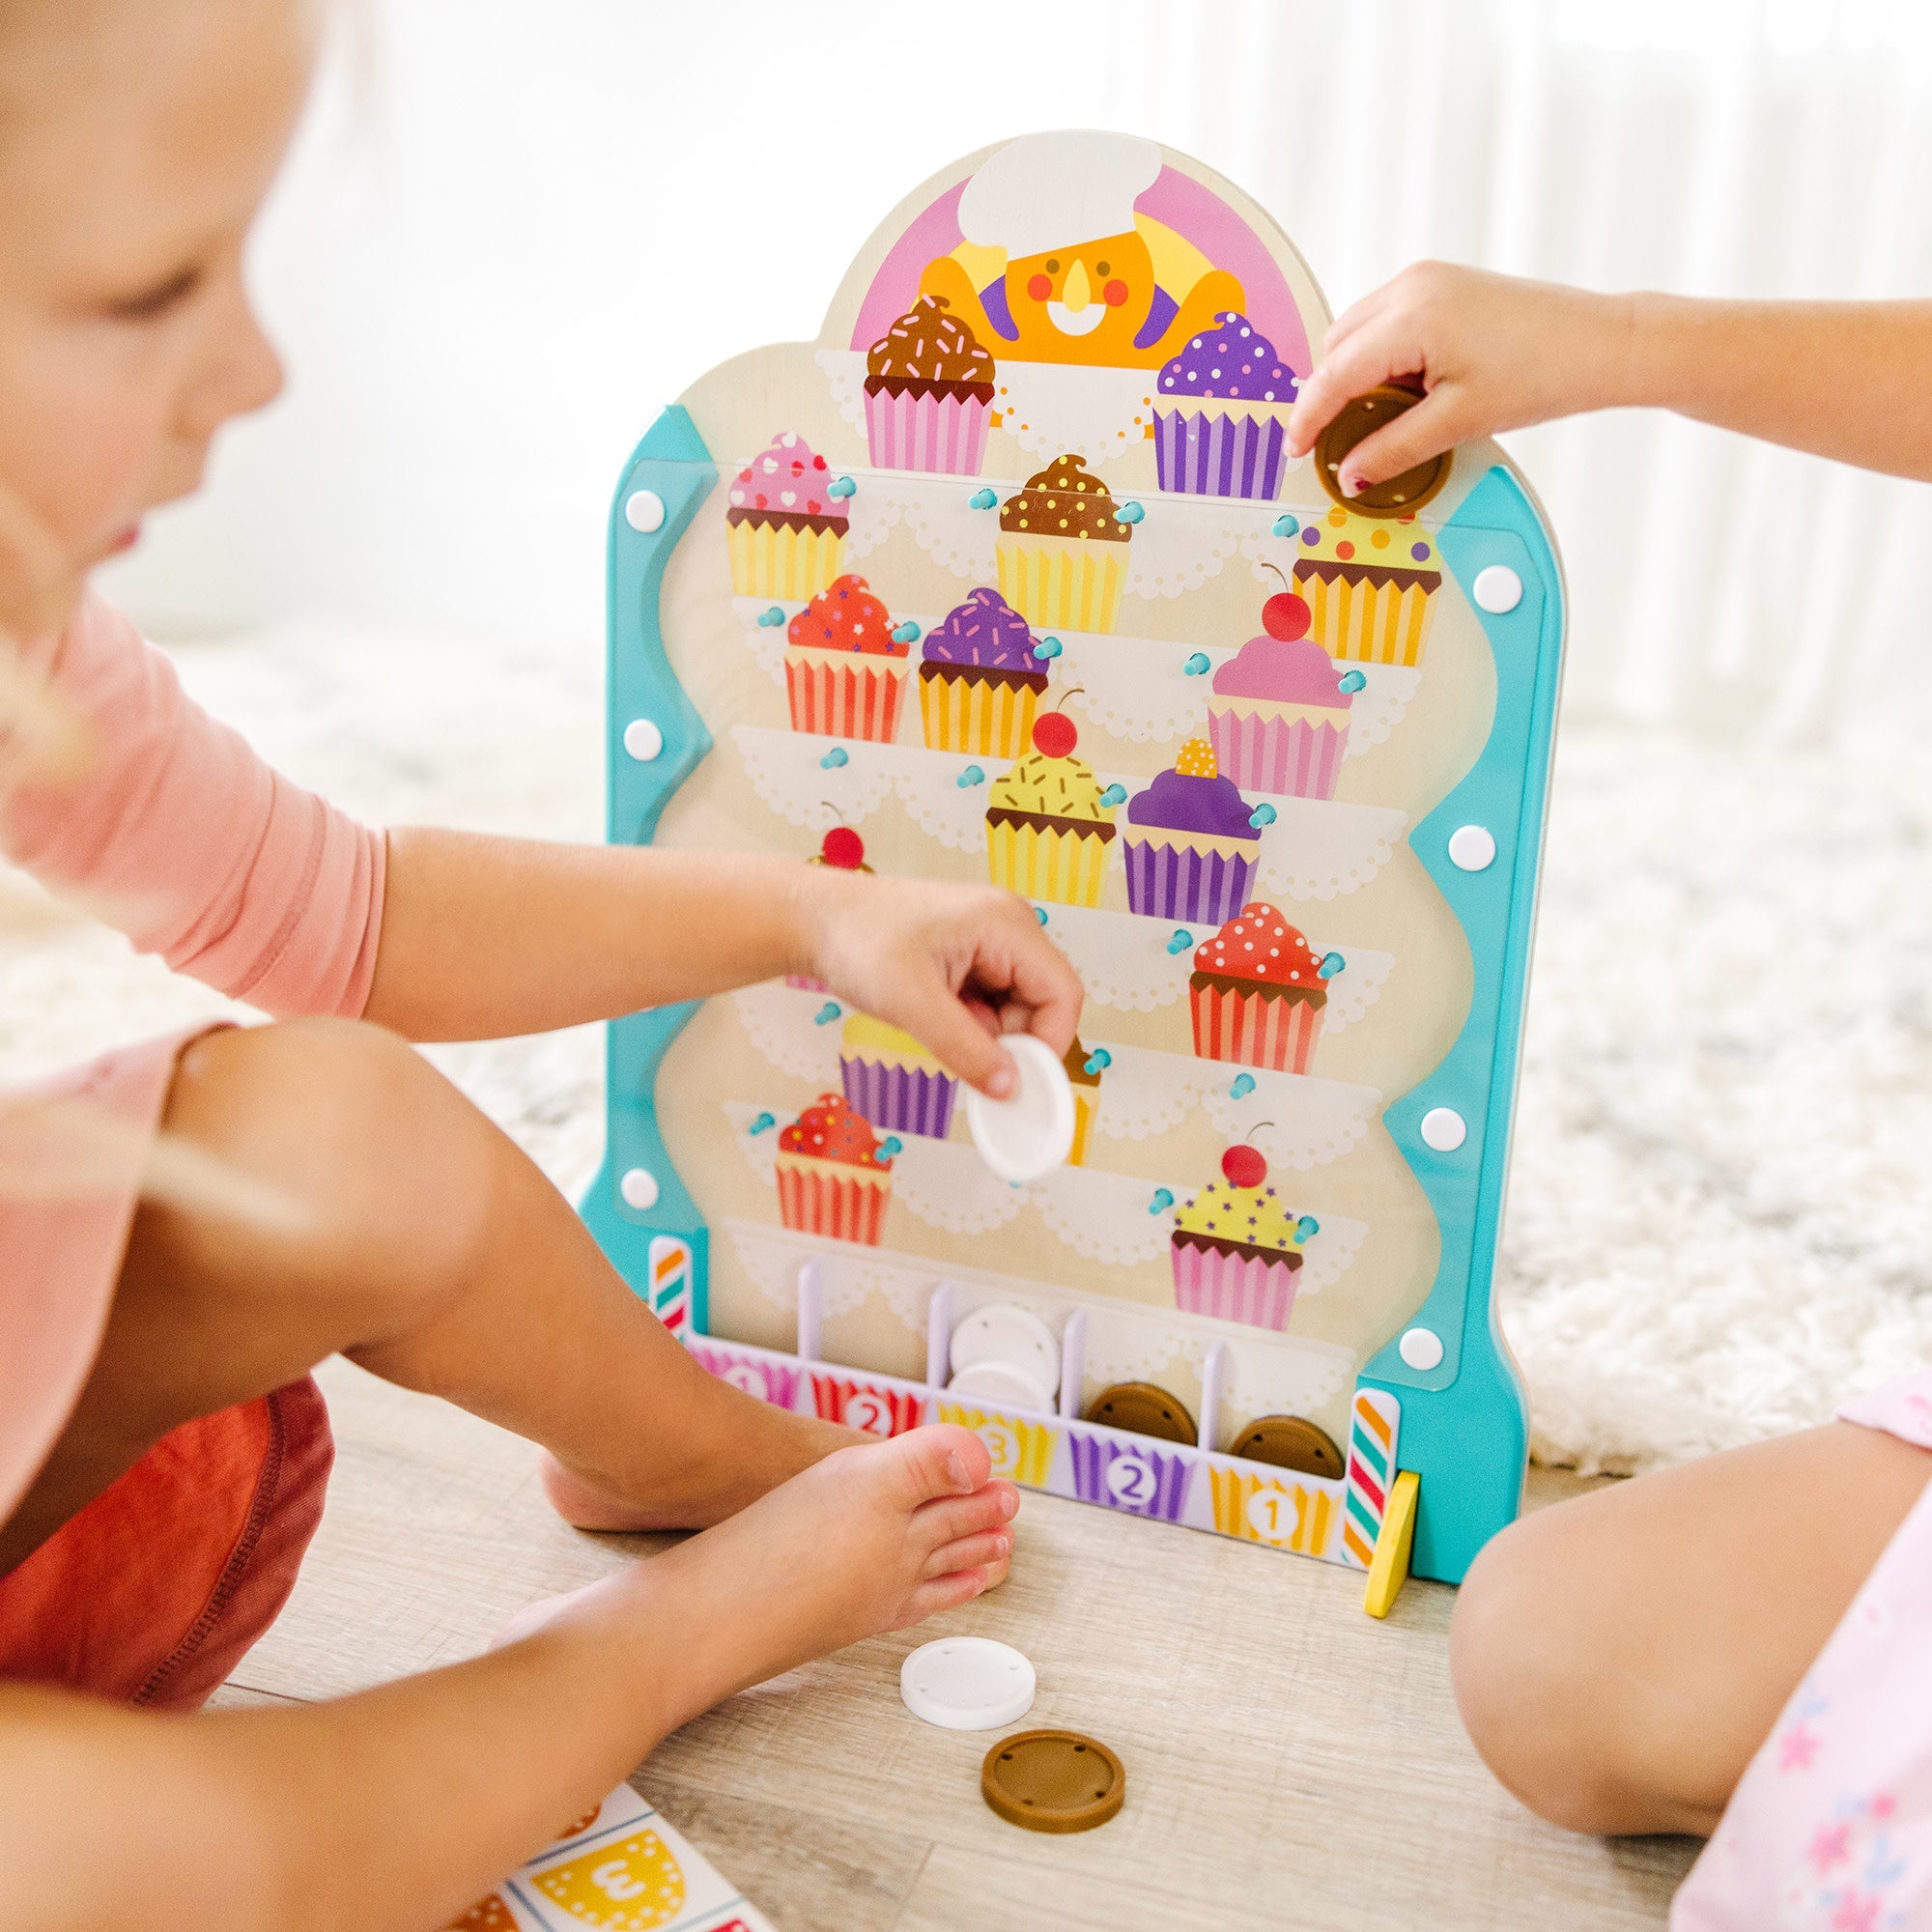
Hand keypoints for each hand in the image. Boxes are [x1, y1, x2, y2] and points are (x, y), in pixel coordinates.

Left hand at [796, 868, 1082, 1097]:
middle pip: (1042, 1002)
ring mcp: (991, 939)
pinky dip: (970, 1022)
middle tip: (965, 1056)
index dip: (1048, 1042)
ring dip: (985, 1032)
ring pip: (1015, 1006)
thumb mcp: (912, 1005)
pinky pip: (991, 1001)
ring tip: (934, 1024)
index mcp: (1006, 923)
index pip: (1061, 993)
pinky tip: (932, 1014)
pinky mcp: (972, 953)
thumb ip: (966, 1049)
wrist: (813, 921)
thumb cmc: (857, 944)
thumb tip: (1011, 1089)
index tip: (1017, 1081)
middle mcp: (1008, 926)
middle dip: (1010, 1039)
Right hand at [1284, 263, 1633, 493]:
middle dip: (1331, 395)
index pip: (1335, 372)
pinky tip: (1407, 392)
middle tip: (1342, 445)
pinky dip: (1382, 360)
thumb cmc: (1543, 373)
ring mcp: (1426, 279)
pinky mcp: (1441, 284)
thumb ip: (1394, 449)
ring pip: (1357, 334)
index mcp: (1413, 315)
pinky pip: (1385, 324)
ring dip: (1356, 377)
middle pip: (1337, 347)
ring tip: (1383, 420)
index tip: (1297, 451)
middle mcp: (1412, 286)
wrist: (1600, 343)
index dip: (1308, 417)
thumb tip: (1351, 474)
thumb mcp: (1459, 421)